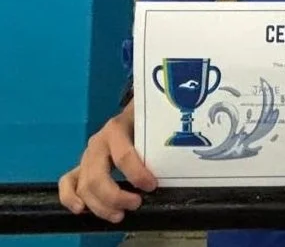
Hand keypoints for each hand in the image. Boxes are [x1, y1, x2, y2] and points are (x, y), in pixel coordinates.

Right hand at [57, 102, 157, 222]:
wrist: (131, 111)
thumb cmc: (145, 120)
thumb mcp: (152, 125)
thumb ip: (158, 141)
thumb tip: (177, 163)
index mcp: (116, 130)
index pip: (124, 156)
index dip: (137, 174)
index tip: (152, 186)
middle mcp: (97, 143)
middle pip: (98, 177)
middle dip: (115, 196)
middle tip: (136, 204)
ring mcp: (86, 156)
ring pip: (84, 186)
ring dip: (99, 205)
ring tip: (119, 215)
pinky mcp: (80, 165)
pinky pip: (67, 182)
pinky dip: (69, 198)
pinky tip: (81, 209)